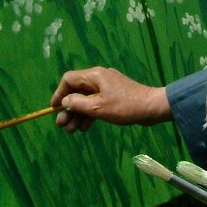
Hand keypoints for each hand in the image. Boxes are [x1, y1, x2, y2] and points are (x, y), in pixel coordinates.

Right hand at [52, 66, 170, 133]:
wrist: (152, 108)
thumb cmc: (125, 106)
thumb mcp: (98, 107)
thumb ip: (78, 104)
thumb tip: (65, 101)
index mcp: (95, 76)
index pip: (69, 79)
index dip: (59, 93)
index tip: (54, 108)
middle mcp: (99, 78)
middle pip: (77, 91)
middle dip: (68, 109)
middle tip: (62, 125)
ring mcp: (107, 88)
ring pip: (86, 100)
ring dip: (78, 114)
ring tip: (72, 131)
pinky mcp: (114, 97)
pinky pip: (96, 104)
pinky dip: (89, 114)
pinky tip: (85, 128)